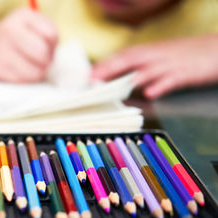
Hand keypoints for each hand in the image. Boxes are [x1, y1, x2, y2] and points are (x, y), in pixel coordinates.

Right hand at [0, 8, 56, 82]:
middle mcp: (9, 30)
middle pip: (43, 53)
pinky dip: (27, 78)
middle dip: (47, 60)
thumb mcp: (31, 24)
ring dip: (39, 72)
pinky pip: (24, 80)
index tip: (46, 45)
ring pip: (36, 71)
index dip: (53, 44)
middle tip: (42, 59)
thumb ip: (49, 32)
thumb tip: (53, 55)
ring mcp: (2, 50)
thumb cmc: (16, 36)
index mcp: (22, 16)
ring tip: (32, 66)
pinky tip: (21, 71)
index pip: (51, 34)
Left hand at [91, 35, 217, 98]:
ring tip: (112, 88)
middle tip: (92, 80)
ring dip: (128, 79)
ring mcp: (170, 64)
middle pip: (129, 60)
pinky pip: (171, 80)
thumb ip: (140, 67)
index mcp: (149, 51)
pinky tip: (150, 93)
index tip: (87, 75)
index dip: (104, 65)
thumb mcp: (159, 58)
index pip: (122, 56)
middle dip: (109, 69)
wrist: (217, 49)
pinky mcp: (186, 74)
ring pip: (147, 70)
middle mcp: (156, 56)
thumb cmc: (185, 55)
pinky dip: (160, 85)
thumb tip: (118, 78)